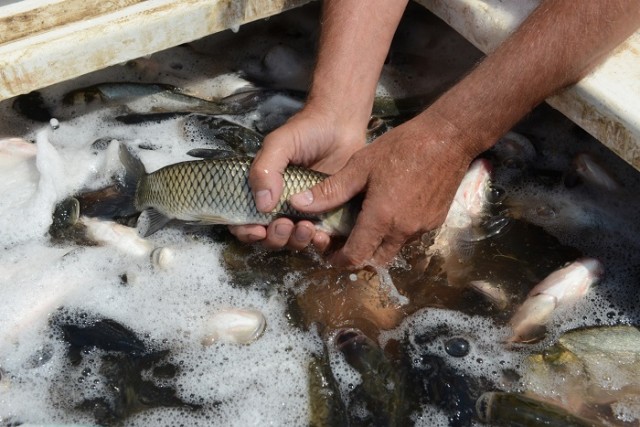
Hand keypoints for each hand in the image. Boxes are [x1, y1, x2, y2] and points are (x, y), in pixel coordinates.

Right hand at [228, 104, 365, 249]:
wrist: (342, 124)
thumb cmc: (306, 131)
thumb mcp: (279, 144)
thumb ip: (265, 170)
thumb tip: (262, 205)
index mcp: (263, 191)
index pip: (245, 220)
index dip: (247, 231)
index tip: (257, 229)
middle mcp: (282, 206)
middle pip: (269, 237)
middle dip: (274, 237)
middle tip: (284, 224)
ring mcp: (306, 213)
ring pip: (293, 241)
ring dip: (296, 241)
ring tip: (306, 227)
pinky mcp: (328, 216)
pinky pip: (320, 239)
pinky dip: (318, 242)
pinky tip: (321, 234)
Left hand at [289, 110, 476, 266]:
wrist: (449, 137)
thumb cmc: (402, 147)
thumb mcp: (360, 166)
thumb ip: (330, 191)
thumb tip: (298, 204)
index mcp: (381, 218)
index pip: (355, 256)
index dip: (338, 260)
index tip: (328, 253)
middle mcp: (403, 230)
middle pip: (375, 260)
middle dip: (357, 256)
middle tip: (343, 241)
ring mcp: (422, 228)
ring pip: (393, 249)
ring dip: (376, 244)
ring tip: (363, 223)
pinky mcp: (434, 222)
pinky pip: (409, 237)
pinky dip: (394, 232)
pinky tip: (388, 211)